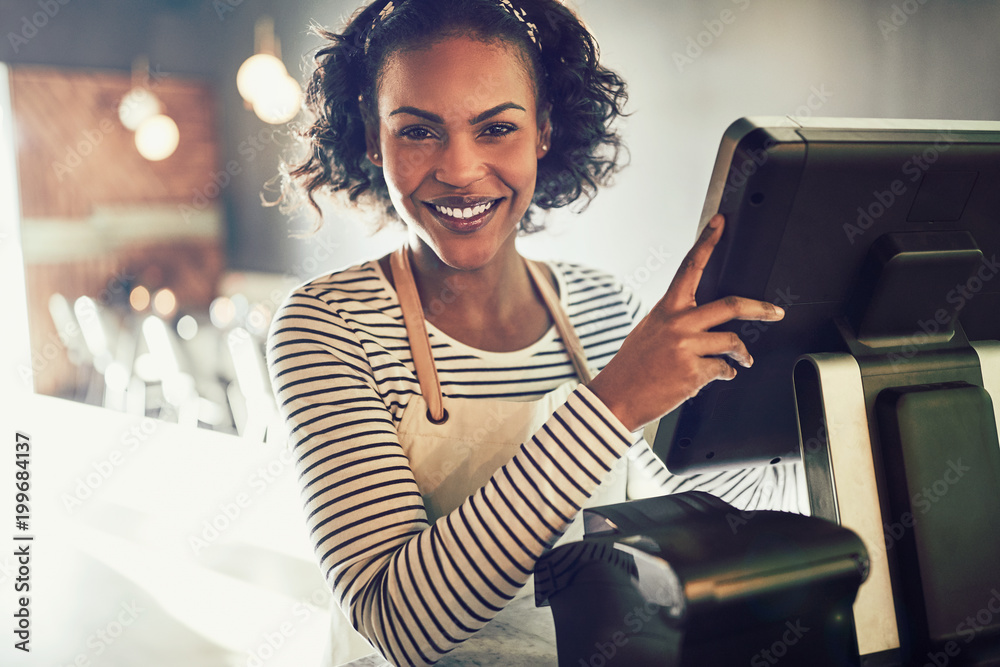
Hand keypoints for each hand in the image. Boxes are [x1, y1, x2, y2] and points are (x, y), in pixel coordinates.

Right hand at [586, 215, 784, 431]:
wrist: (617, 397)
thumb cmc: (632, 367)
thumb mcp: (649, 331)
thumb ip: (675, 321)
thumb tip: (702, 321)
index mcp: (666, 309)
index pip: (690, 267)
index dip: (706, 242)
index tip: (720, 223)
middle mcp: (678, 324)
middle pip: (731, 305)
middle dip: (761, 308)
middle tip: (776, 312)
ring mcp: (687, 347)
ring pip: (732, 342)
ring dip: (742, 354)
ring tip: (742, 359)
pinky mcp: (694, 372)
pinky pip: (724, 369)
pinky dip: (725, 374)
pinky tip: (718, 376)